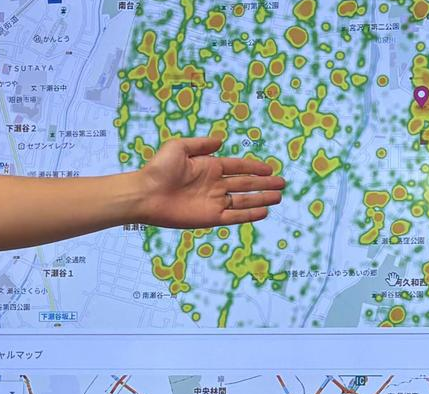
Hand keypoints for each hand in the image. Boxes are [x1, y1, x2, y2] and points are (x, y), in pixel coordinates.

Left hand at [133, 137, 287, 228]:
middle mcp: (214, 185)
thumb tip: (221, 141)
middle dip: (264, 184)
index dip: (255, 168)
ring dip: (262, 198)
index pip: (238, 167)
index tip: (270, 169)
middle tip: (282, 184)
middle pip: (246, 185)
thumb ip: (201, 144)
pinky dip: (250, 214)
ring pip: (244, 200)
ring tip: (278, 197)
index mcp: (210, 167)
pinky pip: (235, 216)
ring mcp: (214, 202)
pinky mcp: (211, 218)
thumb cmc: (159, 169)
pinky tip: (264, 211)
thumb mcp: (179, 147)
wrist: (146, 194)